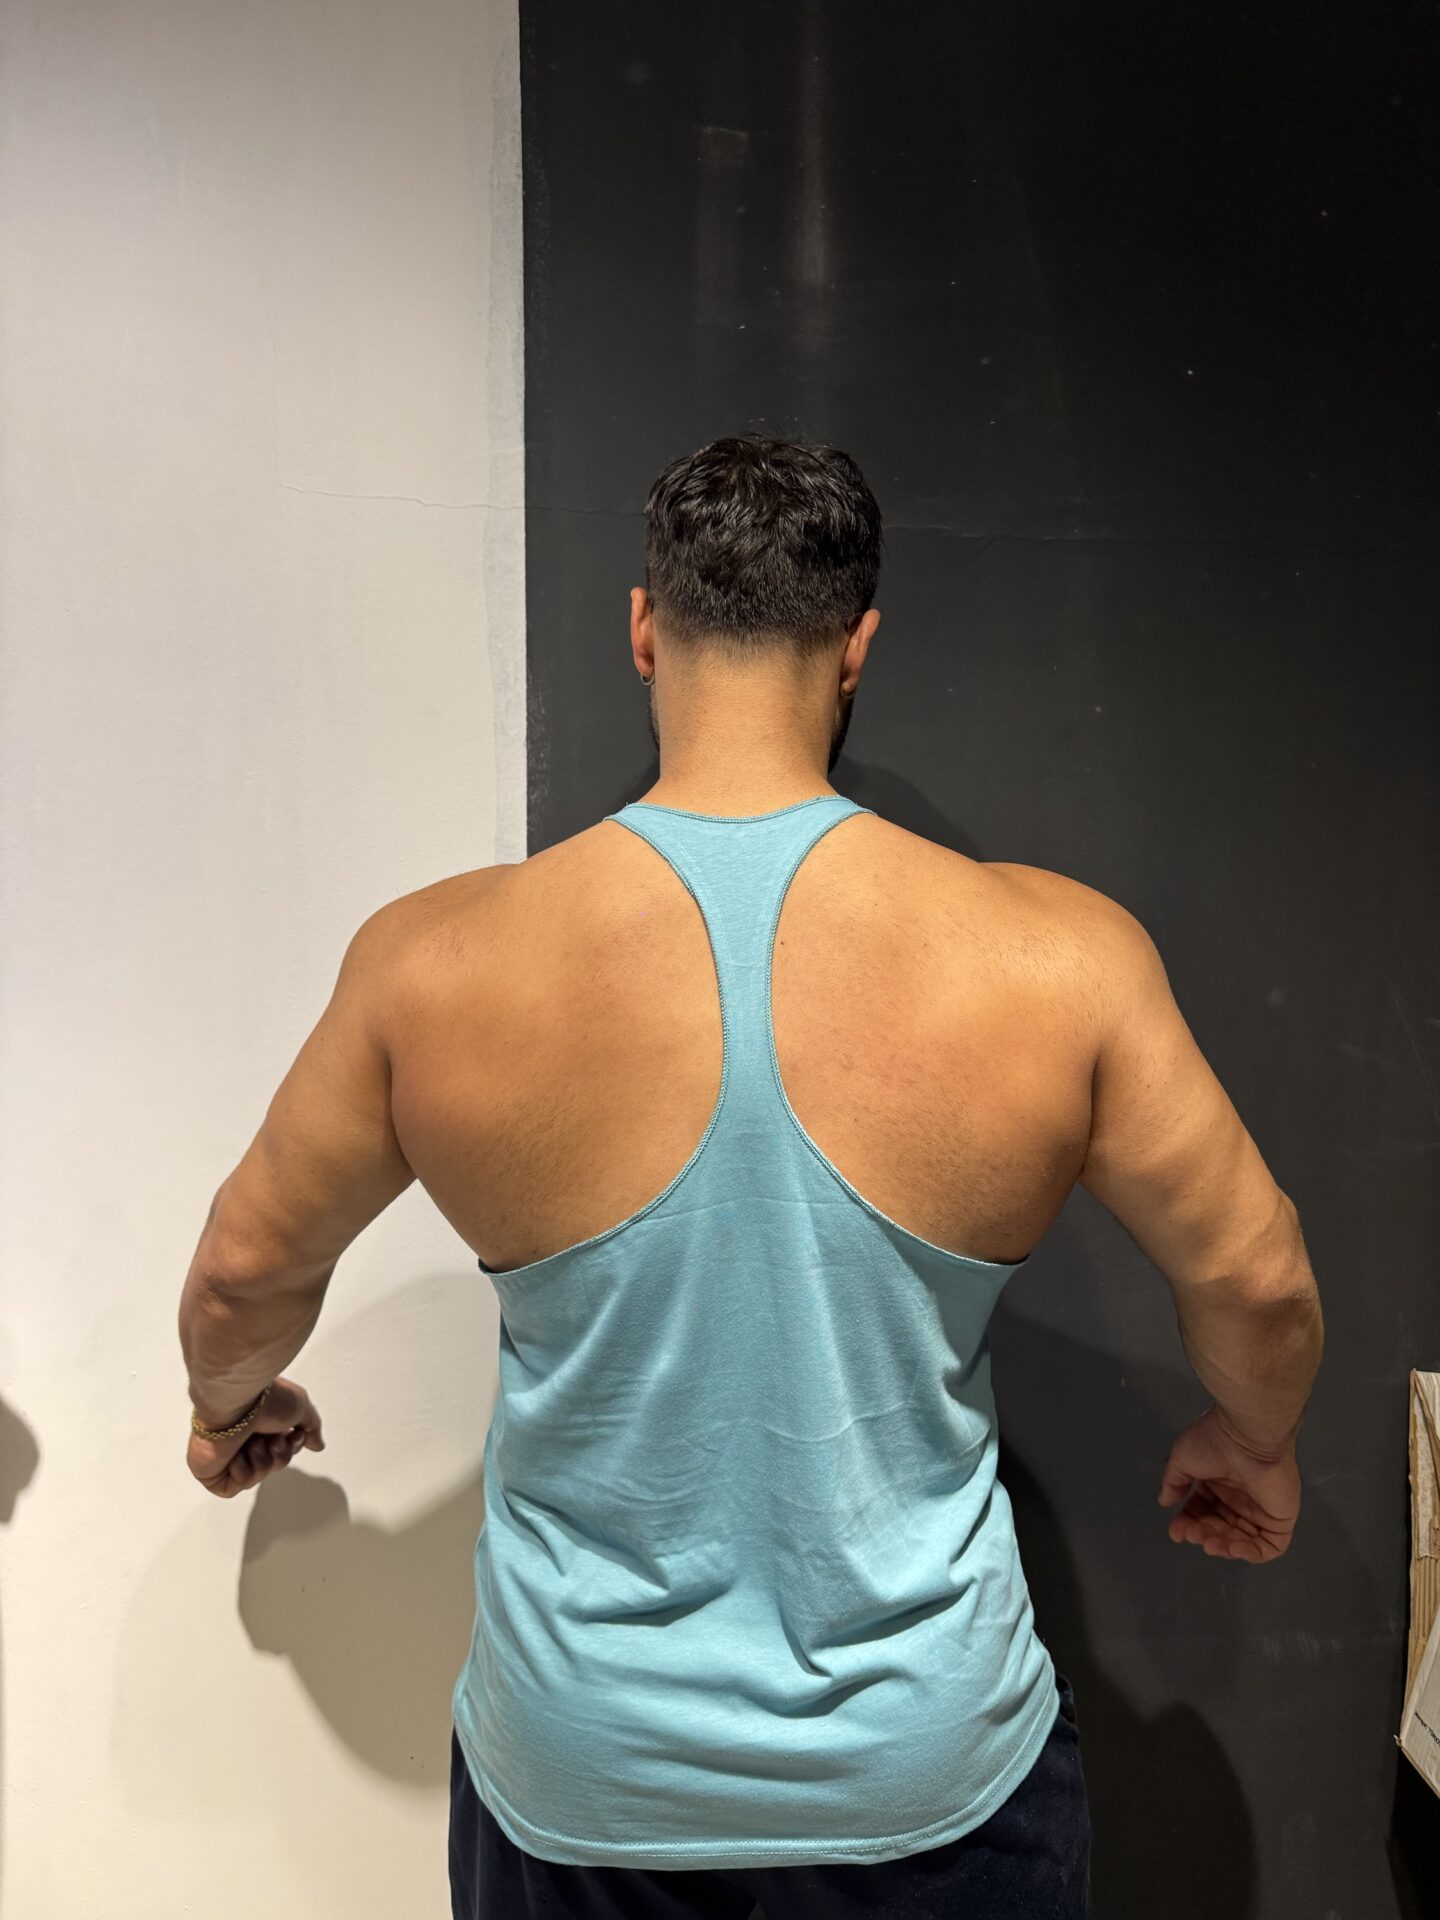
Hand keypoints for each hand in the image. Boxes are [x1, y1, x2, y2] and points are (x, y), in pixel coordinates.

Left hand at [186, 1375, 324, 1498]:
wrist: (236, 1403)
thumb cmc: (265, 1400)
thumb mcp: (300, 1405)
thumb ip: (311, 1426)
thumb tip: (317, 1444)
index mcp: (261, 1424)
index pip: (283, 1449)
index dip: (292, 1447)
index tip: (295, 1434)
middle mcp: (243, 1438)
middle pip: (273, 1465)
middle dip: (279, 1455)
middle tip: (273, 1439)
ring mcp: (226, 1456)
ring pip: (256, 1477)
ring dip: (261, 1461)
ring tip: (252, 1442)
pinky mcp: (212, 1473)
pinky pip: (237, 1486)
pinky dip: (242, 1472)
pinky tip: (236, 1454)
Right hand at [1158, 1403, 1299, 1562]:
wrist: (1247, 1436)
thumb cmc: (1215, 1441)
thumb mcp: (1181, 1458)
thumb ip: (1173, 1482)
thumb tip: (1165, 1501)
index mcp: (1218, 1482)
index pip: (1202, 1511)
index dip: (1188, 1523)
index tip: (1176, 1531)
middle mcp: (1239, 1496)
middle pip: (1219, 1528)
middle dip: (1203, 1535)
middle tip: (1192, 1535)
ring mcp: (1261, 1509)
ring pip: (1241, 1541)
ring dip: (1223, 1548)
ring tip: (1210, 1544)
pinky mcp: (1280, 1519)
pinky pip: (1268, 1547)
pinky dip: (1250, 1554)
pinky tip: (1233, 1547)